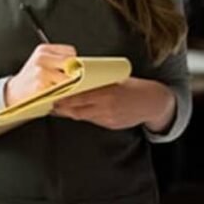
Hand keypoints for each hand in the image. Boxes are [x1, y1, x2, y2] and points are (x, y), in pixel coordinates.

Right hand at [4, 44, 76, 105]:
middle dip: (72, 72)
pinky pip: (61, 89)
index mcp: (43, 50)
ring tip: (59, 88)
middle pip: (71, 62)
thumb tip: (78, 66)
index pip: (70, 52)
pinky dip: (62, 93)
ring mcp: (41, 71)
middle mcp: (42, 58)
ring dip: (68, 84)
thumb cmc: (30, 80)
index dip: (72, 63)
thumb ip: (57, 60)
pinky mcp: (42, 85)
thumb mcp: (41, 63)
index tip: (69, 70)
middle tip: (68, 80)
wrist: (12, 93)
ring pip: (68, 77)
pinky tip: (54, 94)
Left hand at [52, 78, 175, 131]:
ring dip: (70, 112)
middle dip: (63, 107)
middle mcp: (107, 107)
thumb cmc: (133, 87)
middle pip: (77, 110)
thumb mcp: (116, 80)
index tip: (54, 95)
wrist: (152, 102)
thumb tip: (79, 79)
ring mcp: (108, 118)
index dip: (65, 98)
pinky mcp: (110, 124)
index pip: (80, 97)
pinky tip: (77, 112)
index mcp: (108, 92)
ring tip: (59, 107)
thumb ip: (99, 82)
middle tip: (50, 103)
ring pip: (83, 116)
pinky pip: (93, 120)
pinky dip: (83, 115)